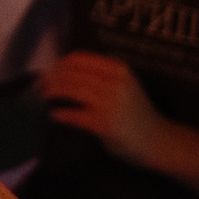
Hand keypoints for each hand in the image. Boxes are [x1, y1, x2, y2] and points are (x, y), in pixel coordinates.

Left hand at [39, 52, 168, 167]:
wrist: (159, 141)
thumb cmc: (138, 113)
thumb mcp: (126, 85)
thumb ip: (103, 74)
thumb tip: (65, 68)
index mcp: (118, 69)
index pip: (78, 58)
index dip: (59, 64)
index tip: (50, 72)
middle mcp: (115, 82)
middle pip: (70, 73)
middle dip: (50, 79)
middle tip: (40, 86)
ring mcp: (110, 103)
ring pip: (69, 89)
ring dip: (51, 93)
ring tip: (43, 98)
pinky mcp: (104, 124)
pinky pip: (73, 115)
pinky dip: (59, 114)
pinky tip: (54, 115)